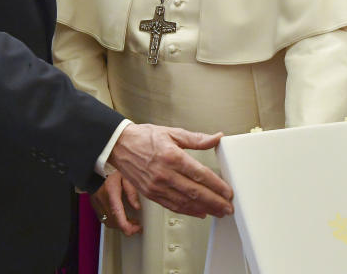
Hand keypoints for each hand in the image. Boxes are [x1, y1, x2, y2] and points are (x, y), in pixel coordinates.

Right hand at [92, 171, 141, 235]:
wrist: (94, 165)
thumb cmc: (109, 167)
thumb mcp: (125, 176)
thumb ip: (131, 192)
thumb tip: (137, 207)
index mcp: (112, 195)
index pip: (120, 219)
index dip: (129, 228)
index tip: (137, 228)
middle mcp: (103, 202)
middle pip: (115, 224)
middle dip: (127, 227)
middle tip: (136, 224)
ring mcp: (97, 204)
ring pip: (108, 222)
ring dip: (119, 224)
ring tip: (129, 220)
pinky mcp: (94, 203)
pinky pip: (103, 217)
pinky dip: (112, 220)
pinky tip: (118, 215)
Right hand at [108, 123, 233, 218]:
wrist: (119, 146)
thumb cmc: (143, 138)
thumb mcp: (172, 133)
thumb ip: (196, 139)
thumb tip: (215, 138)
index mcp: (172, 156)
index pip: (200, 174)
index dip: (216, 185)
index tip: (227, 192)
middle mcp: (164, 173)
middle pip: (195, 192)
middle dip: (214, 202)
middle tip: (228, 207)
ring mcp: (156, 186)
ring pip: (184, 202)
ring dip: (204, 209)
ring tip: (218, 212)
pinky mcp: (151, 194)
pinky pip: (172, 206)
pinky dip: (187, 211)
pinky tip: (199, 212)